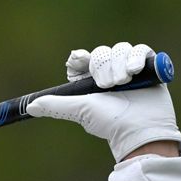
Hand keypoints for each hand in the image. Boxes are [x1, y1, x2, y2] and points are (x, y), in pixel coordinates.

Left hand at [25, 42, 180, 161]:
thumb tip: (30, 107)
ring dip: (120, 63)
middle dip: (103, 66)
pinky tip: (136, 70)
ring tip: (123, 81)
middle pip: (101, 53)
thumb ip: (56, 105)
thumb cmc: (109, 123)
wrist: (140, 130)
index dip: (80, 58)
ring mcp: (130, 70)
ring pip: (121, 49)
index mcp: (90, 82)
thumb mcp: (80, 111)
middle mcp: (110, 73)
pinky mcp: (150, 68)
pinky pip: (142, 51)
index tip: (78, 59)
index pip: (82, 61)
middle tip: (108, 85)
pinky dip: (138, 57)